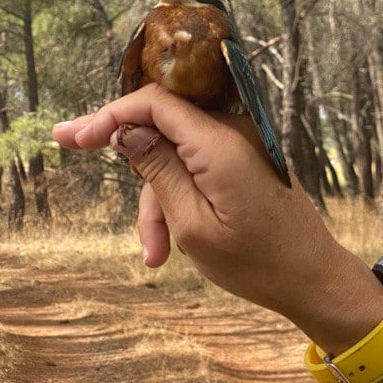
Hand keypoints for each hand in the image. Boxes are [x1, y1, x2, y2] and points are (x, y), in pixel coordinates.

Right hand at [52, 84, 382, 349]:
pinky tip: (171, 245)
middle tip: (70, 152)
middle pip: (161, 128)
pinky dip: (180, 200)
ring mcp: (242, 146)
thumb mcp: (191, 224)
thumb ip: (157, 170)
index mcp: (219, 144)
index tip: (72, 138)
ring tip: (156, 253)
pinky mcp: (247, 162)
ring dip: (158, 202)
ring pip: (176, 157)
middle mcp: (233, 133)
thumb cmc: (257, 263)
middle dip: (131, 166)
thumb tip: (127, 130)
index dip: (109, 114)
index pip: (154, 102)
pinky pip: (198, 168)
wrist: (313, 279)